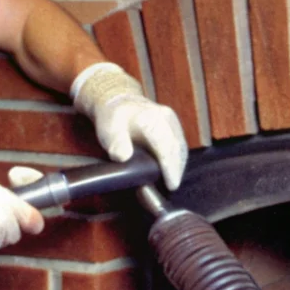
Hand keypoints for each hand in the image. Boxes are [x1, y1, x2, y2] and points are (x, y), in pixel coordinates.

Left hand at [71, 62, 187, 189]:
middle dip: (176, 170)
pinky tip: (173, 171)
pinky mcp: (174, 125)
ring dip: (178, 166)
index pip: (165, 145)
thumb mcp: (108, 129)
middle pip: (176, 148)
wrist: (118, 101)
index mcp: (150, 118)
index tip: (171, 184)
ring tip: (172, 182)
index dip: (169, 167)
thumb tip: (123, 157)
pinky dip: (178, 159)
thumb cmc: (113, 118)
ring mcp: (172, 120)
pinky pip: (180, 144)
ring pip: (181, 147)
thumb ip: (115, 142)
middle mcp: (165, 117)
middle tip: (171, 188)